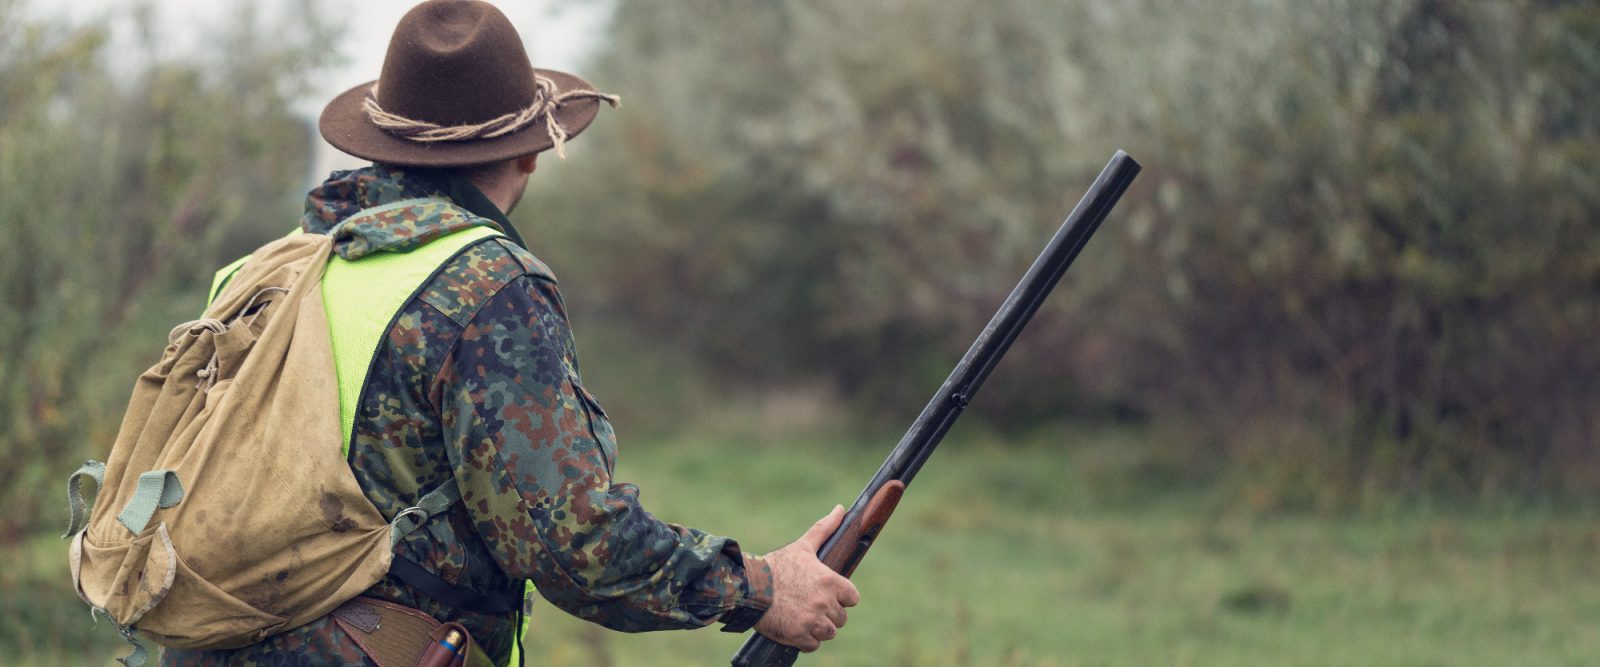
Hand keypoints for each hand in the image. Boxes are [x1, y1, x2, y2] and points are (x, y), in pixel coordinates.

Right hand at [754, 505, 861, 651]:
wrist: (747, 587)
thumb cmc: (776, 566)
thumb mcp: (803, 546)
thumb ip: (824, 529)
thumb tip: (841, 508)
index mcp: (830, 582)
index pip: (852, 598)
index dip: (841, 597)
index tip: (827, 594)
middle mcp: (824, 603)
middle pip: (841, 618)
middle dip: (828, 613)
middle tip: (809, 604)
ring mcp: (812, 621)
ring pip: (829, 632)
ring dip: (818, 627)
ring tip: (803, 616)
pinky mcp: (798, 636)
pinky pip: (813, 645)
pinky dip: (805, 640)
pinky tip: (795, 627)